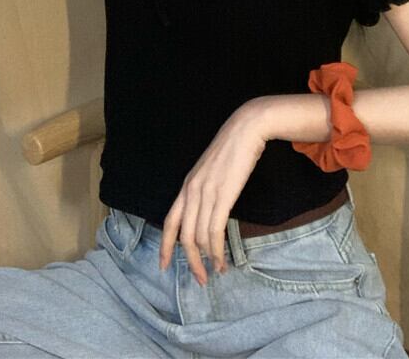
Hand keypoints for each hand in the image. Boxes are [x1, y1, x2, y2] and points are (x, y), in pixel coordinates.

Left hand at [158, 106, 266, 285]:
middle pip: (183, 236)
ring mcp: (206, 193)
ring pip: (199, 237)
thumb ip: (204, 191)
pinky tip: (222, 259)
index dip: (165, 246)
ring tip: (216, 272)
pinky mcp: (222, 196)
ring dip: (207, 259)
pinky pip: (214, 231)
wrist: (245, 130)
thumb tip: (207, 213)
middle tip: (200, 279)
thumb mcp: (210, 172)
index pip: (169, 222)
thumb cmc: (232, 150)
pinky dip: (217, 250)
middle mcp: (191, 192)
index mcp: (186, 186)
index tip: (163, 266)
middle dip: (190, 262)